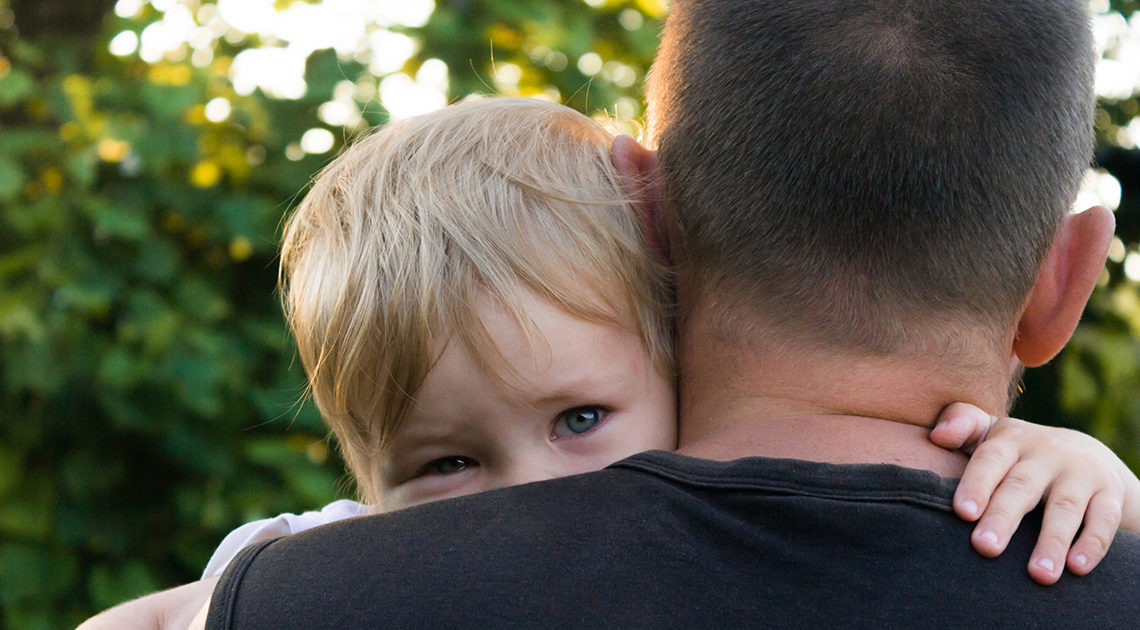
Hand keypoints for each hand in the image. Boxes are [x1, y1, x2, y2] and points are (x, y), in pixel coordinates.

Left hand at [931, 402, 1139, 584]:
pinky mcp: (1109, 494)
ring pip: (1065, 507)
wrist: (1084, 453)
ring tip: (1039, 574)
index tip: (963, 513)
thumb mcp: (989, 434)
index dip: (976, 484)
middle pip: (1021, 486)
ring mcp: (1080, 473)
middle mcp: (1046, 453)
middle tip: (985, 547)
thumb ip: (960, 426)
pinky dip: (1092, 544)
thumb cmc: (1016, 454)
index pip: (989, 459)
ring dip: (1051, 541)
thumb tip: (937, 434)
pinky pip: (1103, 520)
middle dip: (1003, 517)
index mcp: (1011, 439)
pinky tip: (1077, 568)